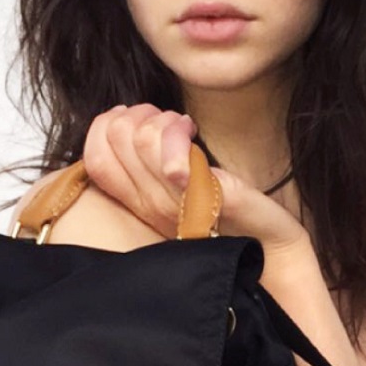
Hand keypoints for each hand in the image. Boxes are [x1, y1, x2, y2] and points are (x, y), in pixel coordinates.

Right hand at [82, 103, 311, 263]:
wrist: (271, 251)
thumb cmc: (226, 212)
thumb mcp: (176, 186)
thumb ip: (148, 161)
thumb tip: (122, 119)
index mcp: (140, 201)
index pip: (94, 157)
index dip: (108, 125)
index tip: (142, 125)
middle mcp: (152, 205)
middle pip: (118, 135)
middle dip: (144, 115)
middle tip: (173, 128)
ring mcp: (178, 204)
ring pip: (144, 137)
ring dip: (167, 121)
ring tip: (188, 133)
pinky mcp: (212, 200)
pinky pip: (180, 164)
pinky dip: (183, 142)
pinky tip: (198, 141)